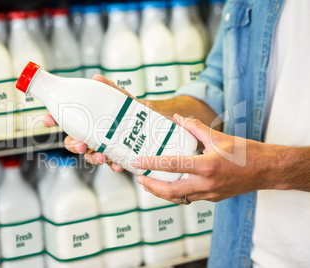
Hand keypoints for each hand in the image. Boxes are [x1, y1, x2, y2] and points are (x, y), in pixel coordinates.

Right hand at [43, 74, 128, 171]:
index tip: (48, 121)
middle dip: (73, 145)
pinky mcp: (116, 155)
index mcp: (87, 119)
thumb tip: (97, 78)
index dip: (53, 119)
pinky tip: (118, 164)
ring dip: (93, 158)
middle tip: (80, 145)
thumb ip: (110, 89)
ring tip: (102, 157)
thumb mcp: (120, 98)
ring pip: (90, 155)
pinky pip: (111, 163)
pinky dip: (114, 165)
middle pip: (73, 142)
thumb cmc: (130, 110)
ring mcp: (103, 146)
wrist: (150, 122)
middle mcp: (92, 134)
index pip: (65, 119)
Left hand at [132, 113, 278, 202]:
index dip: (151, 164)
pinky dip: (177, 193)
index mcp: (206, 166)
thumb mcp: (218, 137)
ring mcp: (210, 194)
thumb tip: (178, 118)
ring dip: (162, 192)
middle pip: (170, 191)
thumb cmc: (245, 152)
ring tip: (150, 183)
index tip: (136, 163)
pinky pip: (190, 198)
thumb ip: (195, 128)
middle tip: (139, 179)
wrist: (267, 170)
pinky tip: (171, 184)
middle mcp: (206, 183)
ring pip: (179, 198)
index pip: (172, 166)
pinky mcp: (213, 198)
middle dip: (151, 187)